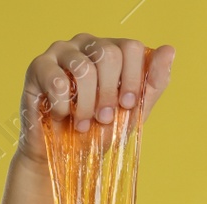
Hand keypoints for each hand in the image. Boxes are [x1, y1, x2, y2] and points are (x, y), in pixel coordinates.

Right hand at [15, 34, 175, 167]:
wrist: (67, 156)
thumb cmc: (100, 130)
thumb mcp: (134, 111)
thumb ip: (153, 82)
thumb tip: (169, 49)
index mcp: (111, 50)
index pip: (130, 47)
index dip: (134, 80)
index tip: (128, 105)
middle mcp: (86, 44)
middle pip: (109, 53)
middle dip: (111, 94)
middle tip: (105, 118)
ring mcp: (60, 52)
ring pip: (83, 67)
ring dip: (88, 104)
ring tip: (85, 123)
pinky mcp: (38, 67)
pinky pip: (58, 81)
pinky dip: (65, 107)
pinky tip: (63, 116)